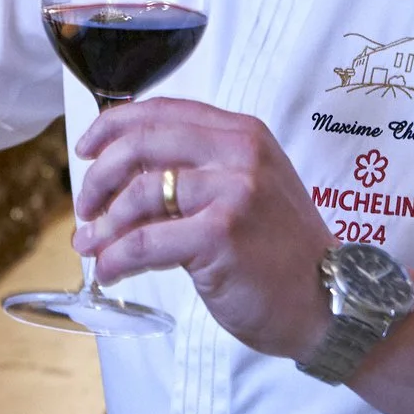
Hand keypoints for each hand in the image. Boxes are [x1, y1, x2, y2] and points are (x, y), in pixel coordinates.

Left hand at [72, 98, 334, 361]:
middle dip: (99, 176)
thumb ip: (196, 174)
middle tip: (86, 206)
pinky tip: (109, 271)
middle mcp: (240, 153)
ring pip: (139, 193)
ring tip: (93, 245)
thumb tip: (119, 180)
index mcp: (243, 134)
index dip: (112, 126)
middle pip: (143, 144)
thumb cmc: (281, 253)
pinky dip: (117, 258)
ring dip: (104, 224)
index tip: (86, 148)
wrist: (328, 302)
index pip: (162, 111)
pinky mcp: (221, 235)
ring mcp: (233, 192)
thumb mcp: (246, 192)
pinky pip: (146, 242)